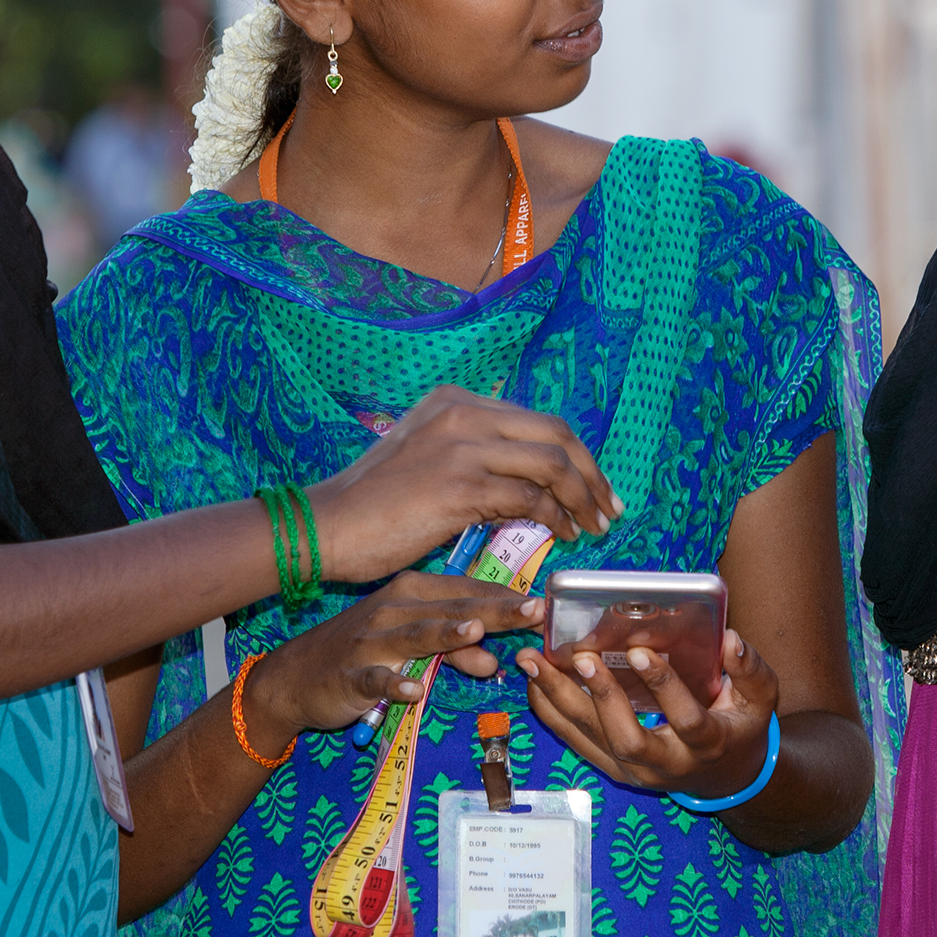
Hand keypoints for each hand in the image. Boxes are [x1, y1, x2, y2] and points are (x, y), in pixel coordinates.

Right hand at [247, 573, 542, 736]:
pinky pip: (376, 679)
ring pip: (416, 634)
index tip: (549, 604)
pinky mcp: (351, 673)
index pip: (470, 592)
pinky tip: (414, 691)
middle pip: (453, 608)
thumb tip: (495, 659)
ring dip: (447, 633)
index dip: (509, 598)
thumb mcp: (414, 649)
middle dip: (495, 609)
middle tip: (533, 610)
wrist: (295, 676)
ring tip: (478, 632)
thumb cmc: (363, 653)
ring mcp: (372, 640)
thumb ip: (456, 650)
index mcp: (415, 594)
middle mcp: (396, 608)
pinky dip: (395, 685)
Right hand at [305, 387, 620, 584]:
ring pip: (551, 464)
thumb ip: (468, 452)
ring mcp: (463, 447)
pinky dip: (554, 518)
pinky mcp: (461, 486)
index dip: (574, 453)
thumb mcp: (423, 455)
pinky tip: (561, 535)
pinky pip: (529, 498)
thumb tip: (521, 478)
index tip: (592, 484)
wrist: (326, 524)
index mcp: (455, 401)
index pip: (535, 419)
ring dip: (582, 498)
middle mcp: (463, 414)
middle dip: (592, 473)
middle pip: (556, 433)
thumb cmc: (370, 503)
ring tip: (593, 526)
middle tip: (609, 506)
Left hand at [519, 628, 780, 800]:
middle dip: (601, 697)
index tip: (638, 650)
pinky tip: (533, 683)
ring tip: (535, 662)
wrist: (725, 776)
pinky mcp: (613, 769)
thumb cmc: (741, 726)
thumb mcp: (760, 698)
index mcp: (707, 743)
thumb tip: (730, 639)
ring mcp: (636, 772)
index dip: (662, 686)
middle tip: (579, 657)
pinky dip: (551, 713)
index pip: (685, 719)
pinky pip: (576, 743)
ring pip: (592, 741)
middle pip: (628, 739)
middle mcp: (668, 765)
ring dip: (560, 701)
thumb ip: (749, 669)